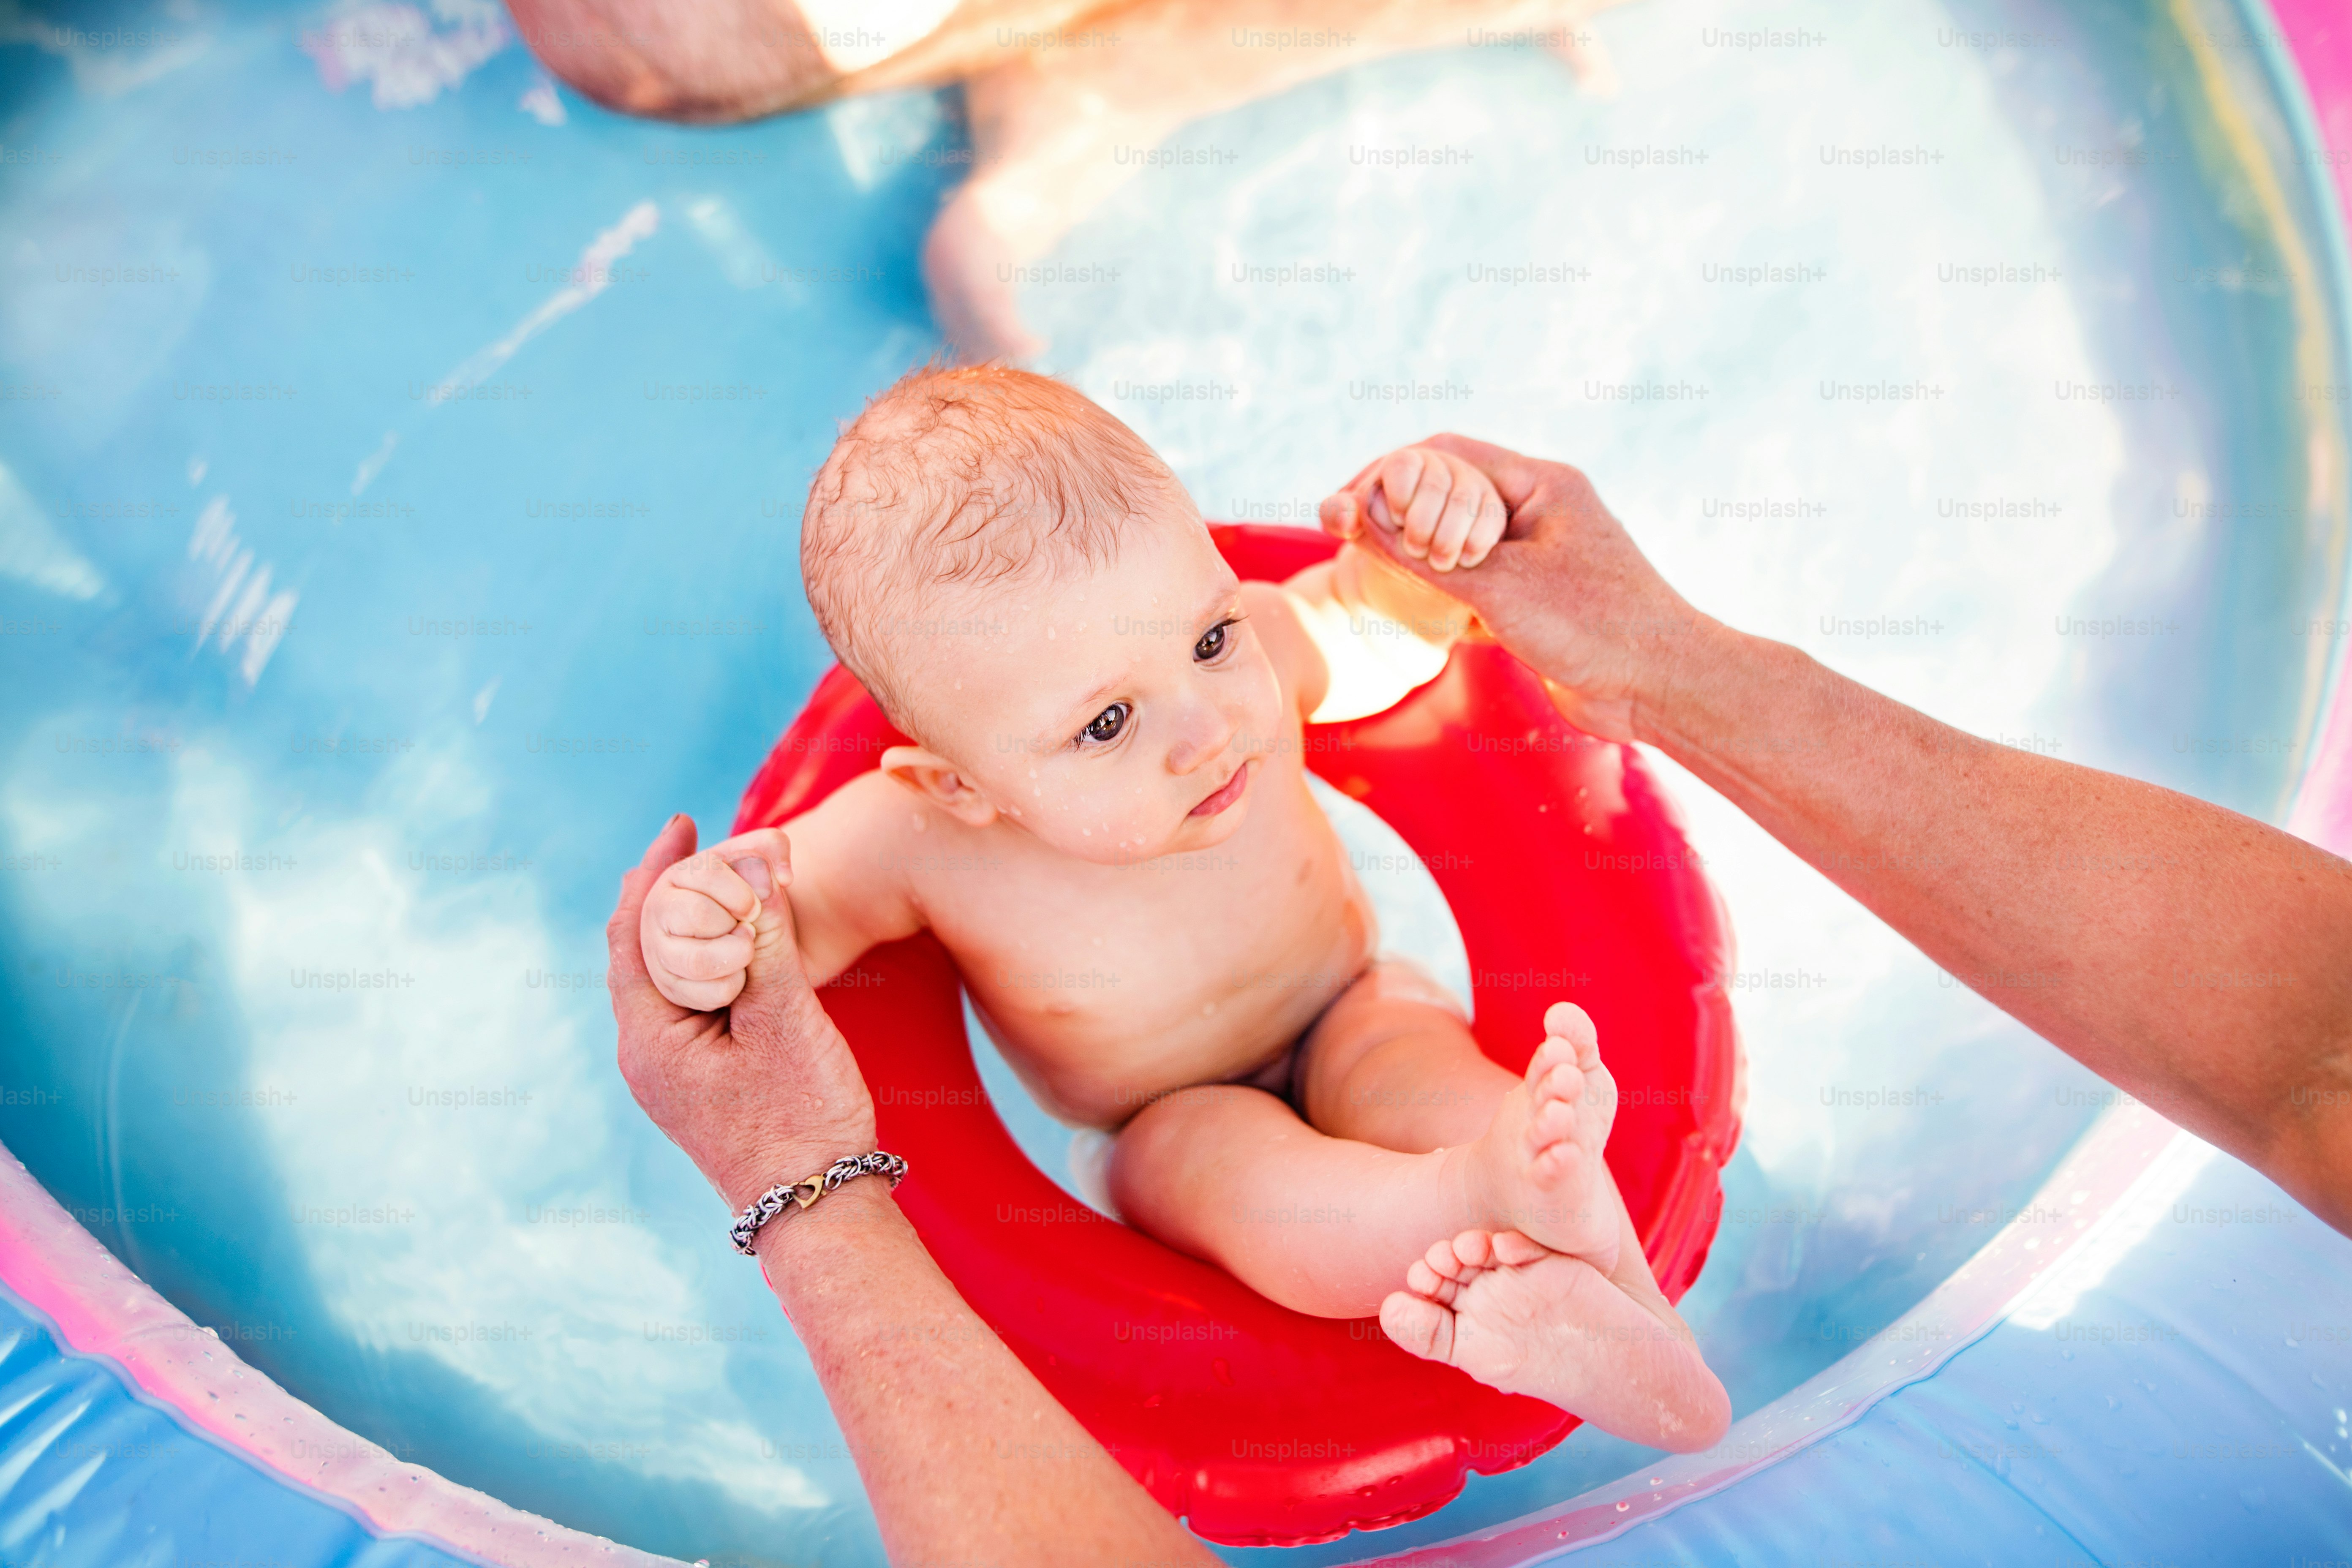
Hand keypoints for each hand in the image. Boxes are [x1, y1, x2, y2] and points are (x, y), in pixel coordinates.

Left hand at [609, 816, 877, 1213]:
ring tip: (731, 884)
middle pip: (645, 950)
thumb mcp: (785, 1017)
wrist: (819, 1210)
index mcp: (649, 1038)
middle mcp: (647, 1055)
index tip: (683, 824)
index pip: (633, 930)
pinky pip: (693, 1004)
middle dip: (678, 891)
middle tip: (713, 845)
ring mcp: (672, 1073)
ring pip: (671, 978)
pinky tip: (741, 949)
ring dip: (698, 926)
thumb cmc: (801, 1117)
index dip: (657, 870)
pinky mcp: (701, 1084)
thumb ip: (765, 937)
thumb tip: (756, 860)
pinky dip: (713, 964)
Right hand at [1320, 435, 1712, 742]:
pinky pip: (1477, 578)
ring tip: (1381, 573)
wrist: (1661, 687)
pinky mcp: (1539, 595)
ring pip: (1461, 538)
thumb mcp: (1496, 588)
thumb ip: (1421, 557)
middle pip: (1449, 492)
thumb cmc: (1594, 626)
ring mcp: (1540, 553)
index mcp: (1541, 484)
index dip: (1387, 473)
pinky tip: (1426, 611)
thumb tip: (1358, 520)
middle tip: (1352, 537)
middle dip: (1400, 512)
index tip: (1344, 504)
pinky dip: (1447, 589)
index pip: (1445, 454)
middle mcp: (1540, 510)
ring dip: (1423, 554)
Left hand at [1346, 444, 1507, 570]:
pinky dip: (1476, 544)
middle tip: (1413, 550)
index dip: (1398, 497)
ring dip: (1449, 539)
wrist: (1411, 547)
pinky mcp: (1491, 507)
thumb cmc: (1377, 528)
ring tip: (1437, 563)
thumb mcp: (1352, 521)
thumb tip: (1348, 518)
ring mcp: (1469, 484)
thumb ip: (1338, 514)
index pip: (1403, 466)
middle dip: (1422, 526)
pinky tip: (1463, 561)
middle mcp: (1441, 466)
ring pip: (1466, 504)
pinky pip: (1491, 520)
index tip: (1395, 521)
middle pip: (1436, 487)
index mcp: (1404, 463)